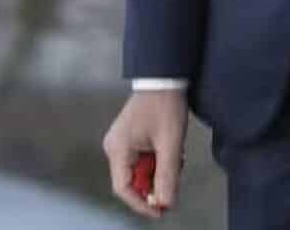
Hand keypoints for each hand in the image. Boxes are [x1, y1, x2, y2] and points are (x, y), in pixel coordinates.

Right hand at [102, 89, 188, 217]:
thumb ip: (168, 175)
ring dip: (158, 172)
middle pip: (131, 181)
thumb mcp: (170, 143)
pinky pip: (141, 160)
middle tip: (174, 180)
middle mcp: (115, 147)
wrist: (164, 78)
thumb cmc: (164, 105)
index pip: (123, 188)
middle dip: (153, 185)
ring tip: (175, 158)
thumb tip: (165, 203)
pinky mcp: (130, 139)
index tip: (160, 211)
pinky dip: (156, 162)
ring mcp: (121, 143)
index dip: (141, 204)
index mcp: (118, 149)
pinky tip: (170, 152)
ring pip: (138, 171)